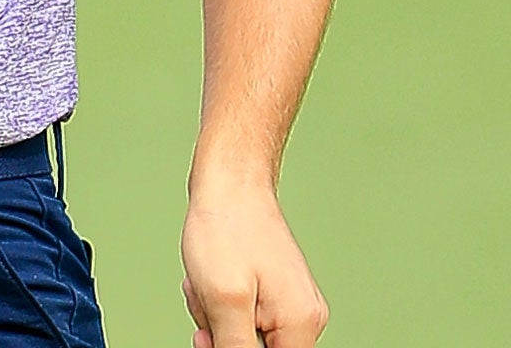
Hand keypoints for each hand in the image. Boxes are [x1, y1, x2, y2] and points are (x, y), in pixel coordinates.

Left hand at [179, 178, 329, 347]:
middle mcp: (303, 317)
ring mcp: (288, 302)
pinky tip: (209, 274)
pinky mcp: (270, 289)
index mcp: (301, 325)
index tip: (210, 335)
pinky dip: (217, 300)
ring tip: (207, 278)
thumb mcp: (224, 301)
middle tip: (207, 296)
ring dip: (213, 313)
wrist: (228, 179)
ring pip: (241, 334)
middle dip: (220, 332)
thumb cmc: (226, 228)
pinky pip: (239, 313)